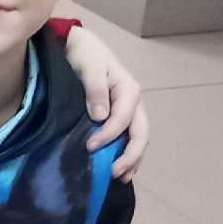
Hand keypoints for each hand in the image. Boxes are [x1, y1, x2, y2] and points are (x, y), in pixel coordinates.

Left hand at [59, 24, 148, 180]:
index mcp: (129, 90)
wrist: (82, 46)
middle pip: (140, 133)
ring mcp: (129, 110)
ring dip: (132, 159)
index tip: (90, 147)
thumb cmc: (85, 55)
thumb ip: (95, 89)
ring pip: (137, 138)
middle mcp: (133, 103)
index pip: (123, 119)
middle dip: (130, 155)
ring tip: (121, 177)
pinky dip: (126, 153)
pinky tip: (119, 168)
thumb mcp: (89, 66)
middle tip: (114, 173)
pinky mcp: (120, 116)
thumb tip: (100, 116)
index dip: (110, 135)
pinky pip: (128, 137)